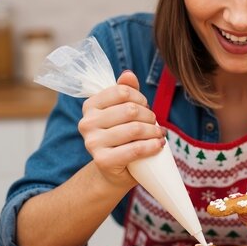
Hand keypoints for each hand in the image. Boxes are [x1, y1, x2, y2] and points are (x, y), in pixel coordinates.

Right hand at [78, 70, 165, 187]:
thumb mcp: (122, 112)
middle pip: (130, 110)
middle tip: (154, 124)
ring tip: (159, 135)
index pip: (122, 91)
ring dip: (154, 131)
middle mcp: (87, 122)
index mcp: (90, 106)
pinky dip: (152, 146)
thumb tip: (128, 74)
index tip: (145, 107)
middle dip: (149, 116)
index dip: (140, 98)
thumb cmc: (120, 137)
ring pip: (135, 129)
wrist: (113, 171)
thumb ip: (125, 91)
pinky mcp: (102, 160)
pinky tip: (159, 145)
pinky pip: (135, 149)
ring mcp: (92, 142)